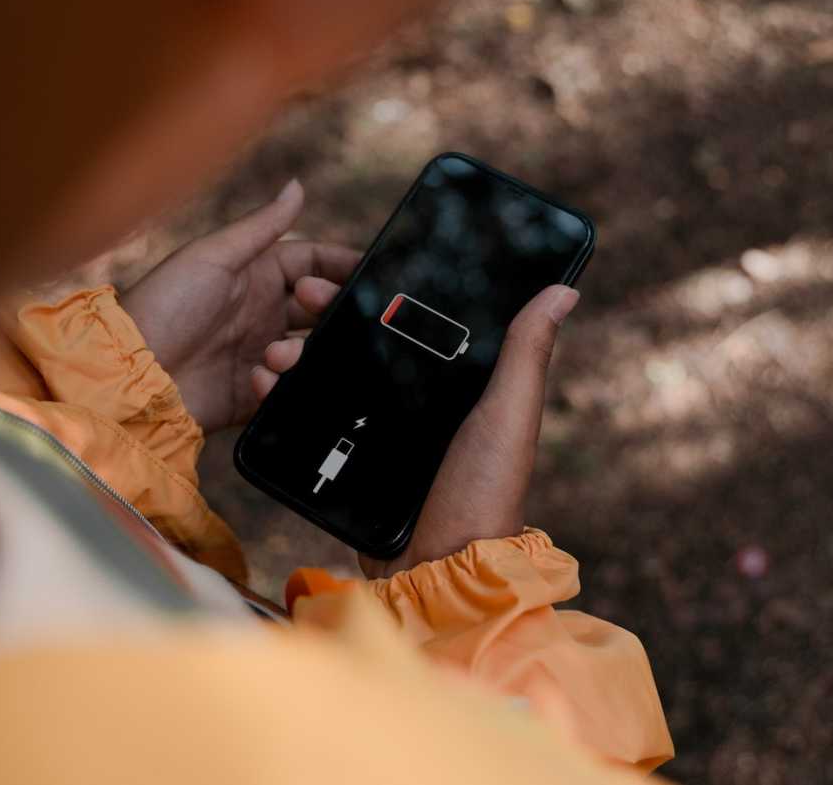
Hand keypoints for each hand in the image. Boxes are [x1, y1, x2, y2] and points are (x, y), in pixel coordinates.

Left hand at [121, 180, 359, 433]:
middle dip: (327, 309)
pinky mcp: (254, 394)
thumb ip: (262, 226)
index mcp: (256, 274)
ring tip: (274, 355)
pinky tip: (258, 379)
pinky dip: (282, 386)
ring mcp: (260, 353)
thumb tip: (298, 185)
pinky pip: (289, 390)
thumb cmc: (163, 303)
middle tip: (313, 308)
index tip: (366, 272)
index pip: (313, 262)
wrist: (129, 373)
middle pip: (321, 308)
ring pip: (311, 350)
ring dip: (301, 351)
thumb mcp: (214, 255)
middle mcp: (262, 313)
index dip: (340, 266)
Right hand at [255, 284, 580, 578]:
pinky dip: (285, 398)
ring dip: (296, 353)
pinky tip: (265, 383)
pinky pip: (311, 419)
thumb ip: (527, 355)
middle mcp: (415, 402)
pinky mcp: (347, 460)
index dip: (378, 289)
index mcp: (457, 383)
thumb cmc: (486, 491)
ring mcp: (378, 430)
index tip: (348, 264)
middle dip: (325, 315)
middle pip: (361, 340)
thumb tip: (567, 287)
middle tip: (300, 297)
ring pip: (329, 374)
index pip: (412, 319)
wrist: (435, 568)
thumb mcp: (508, 415)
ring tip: (274, 349)